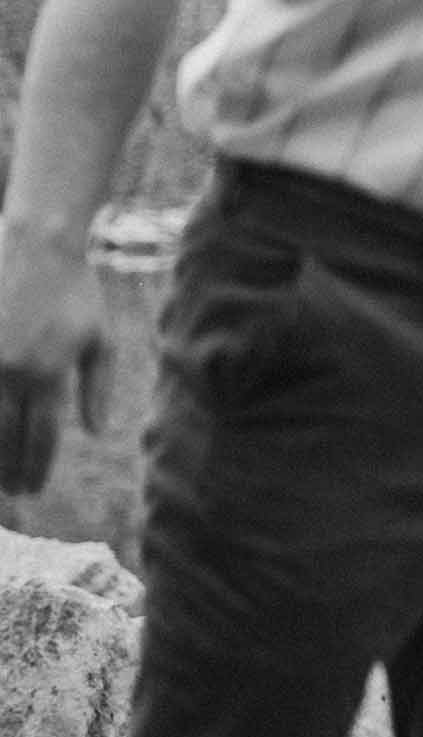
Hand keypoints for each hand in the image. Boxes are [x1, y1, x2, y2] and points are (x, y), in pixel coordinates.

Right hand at [0, 221, 113, 494]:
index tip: (35, 488)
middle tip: (13, 493)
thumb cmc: (75, 292)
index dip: (39, 467)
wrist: (38, 244)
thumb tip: (96, 434)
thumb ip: (98, 388)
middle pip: (8, 436)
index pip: (43, 436)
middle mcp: (14, 370)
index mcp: (50, 373)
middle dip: (9, 470)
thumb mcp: (99, 338)